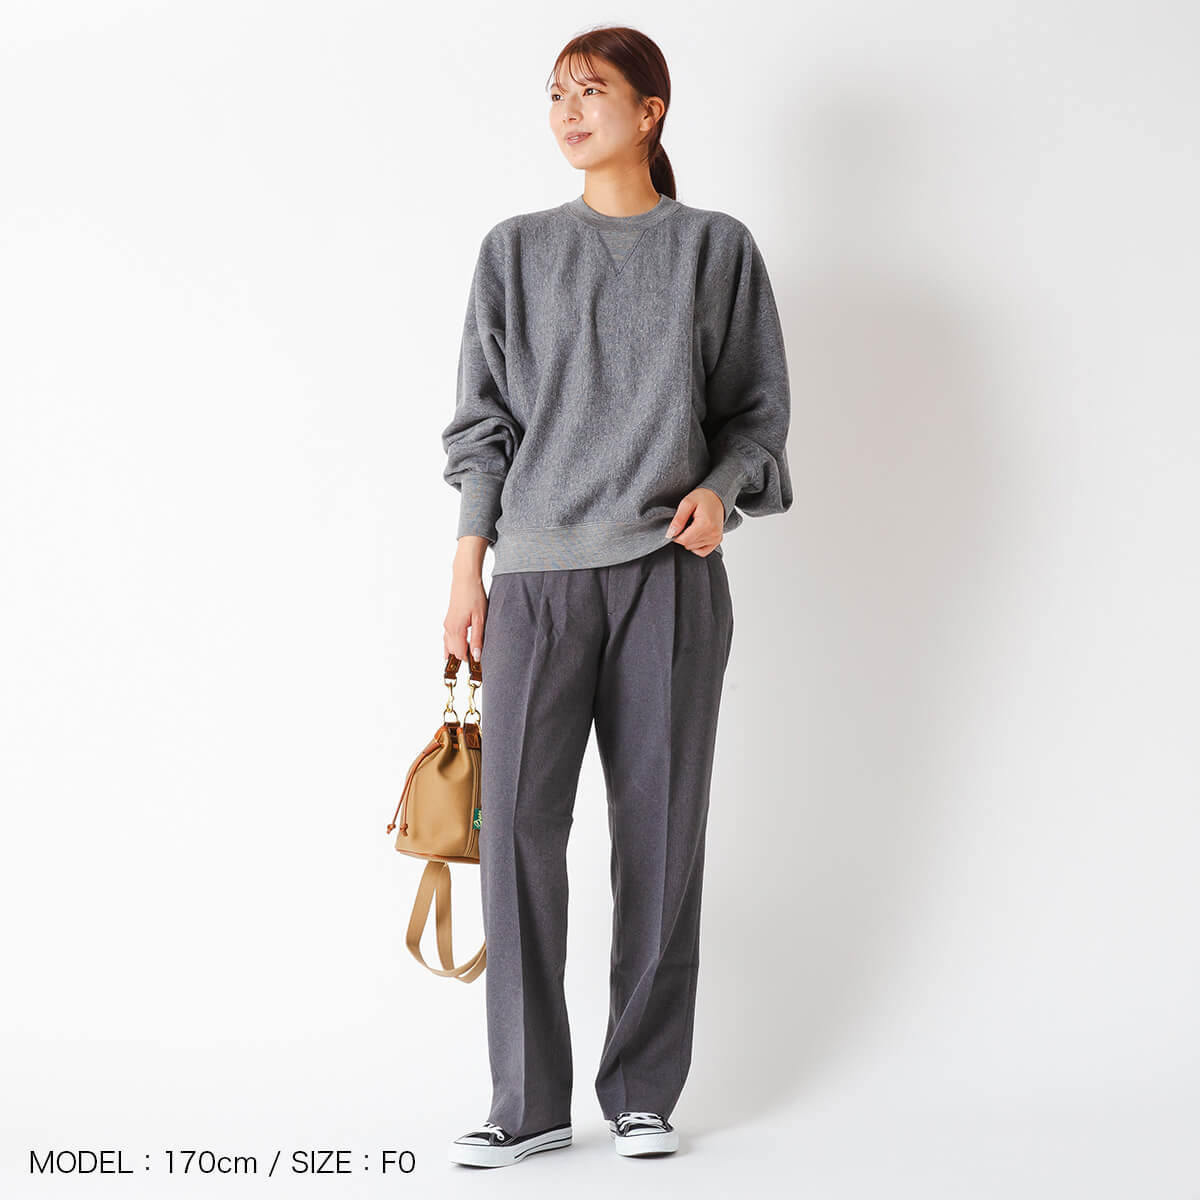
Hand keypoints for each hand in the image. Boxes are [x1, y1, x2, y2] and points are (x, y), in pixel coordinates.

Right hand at [444, 536, 489, 662]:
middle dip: (463, 658)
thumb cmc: (474, 595)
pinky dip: (452, 645)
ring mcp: (447, 624)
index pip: (460, 654)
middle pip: (453, 652)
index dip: (469, 661)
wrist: (465, 578)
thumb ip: (478, 638)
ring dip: (457, 652)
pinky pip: (447, 638)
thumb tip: (477, 656)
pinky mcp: (449, 620)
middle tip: (476, 661)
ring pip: (448, 645)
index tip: (479, 665)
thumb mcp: (480, 618)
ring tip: (467, 658)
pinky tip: (457, 647)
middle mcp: (448, 628)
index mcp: (456, 630)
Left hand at [665, 488, 725, 556]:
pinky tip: (696, 534)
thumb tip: (670, 534)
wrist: (717, 497)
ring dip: (689, 539)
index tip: (676, 527)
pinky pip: (702, 552)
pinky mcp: (717, 541)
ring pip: (693, 548)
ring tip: (693, 526)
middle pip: (688, 545)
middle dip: (683, 536)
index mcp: (705, 524)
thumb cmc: (703, 497)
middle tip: (686, 523)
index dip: (675, 536)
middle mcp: (713, 534)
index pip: (684, 540)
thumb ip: (678, 519)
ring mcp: (716, 538)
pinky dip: (696, 545)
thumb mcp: (687, 503)